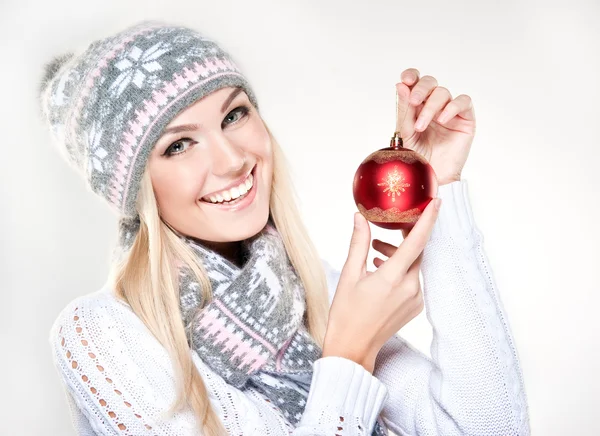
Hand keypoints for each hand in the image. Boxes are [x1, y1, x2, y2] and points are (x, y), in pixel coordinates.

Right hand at [322, 198, 441, 372]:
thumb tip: (360, 218)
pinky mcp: (415, 307)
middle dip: (405, 236)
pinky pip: (413, 280)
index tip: (436, 202)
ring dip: (399, 254)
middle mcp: (410, 289)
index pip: (417, 242)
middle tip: (392, 224)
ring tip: (375, 252)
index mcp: (393, 278)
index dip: (428, 220)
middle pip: (416, 252)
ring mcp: (415, 300)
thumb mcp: (349, 275)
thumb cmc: (346, 313)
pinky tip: (381, 269)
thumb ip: (358, 243)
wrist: (353, 348)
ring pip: (413, 266)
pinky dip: (401, 269)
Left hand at [396, 68, 475, 185]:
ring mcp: (450, 111)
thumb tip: (400, 85)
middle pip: (430, 83)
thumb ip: (404, 110)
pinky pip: (463, 102)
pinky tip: (442, 120)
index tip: (405, 80)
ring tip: (422, 126)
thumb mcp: (406, 132)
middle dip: (421, 89)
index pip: (415, 82)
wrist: (431, 177)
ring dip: (431, 107)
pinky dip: (452, 107)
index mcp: (417, 106)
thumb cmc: (417, 157)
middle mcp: (433, 105)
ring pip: (443, 93)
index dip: (411, 76)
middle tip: (414, 102)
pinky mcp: (465, 119)